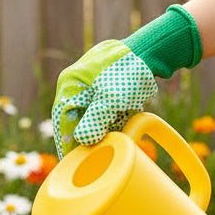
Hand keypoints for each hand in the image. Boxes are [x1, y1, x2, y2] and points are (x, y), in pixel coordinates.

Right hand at [51, 40, 157, 155]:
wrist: (152, 50)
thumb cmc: (129, 72)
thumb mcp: (111, 99)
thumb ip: (96, 120)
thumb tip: (82, 141)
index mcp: (70, 83)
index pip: (62, 120)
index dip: (66, 144)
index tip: (70, 163)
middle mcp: (77, 84)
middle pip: (75, 120)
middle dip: (82, 140)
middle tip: (88, 162)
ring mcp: (92, 85)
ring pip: (90, 117)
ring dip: (97, 133)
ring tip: (103, 153)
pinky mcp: (106, 87)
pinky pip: (102, 111)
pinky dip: (108, 125)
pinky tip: (116, 137)